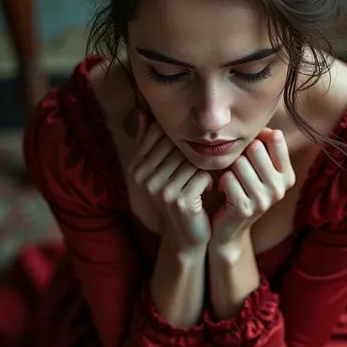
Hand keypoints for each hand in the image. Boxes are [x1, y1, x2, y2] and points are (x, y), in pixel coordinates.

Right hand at [128, 113, 212, 253]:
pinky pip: (203, 175)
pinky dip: (210, 180)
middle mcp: (144, 178)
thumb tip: (144, 111)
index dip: (180, 140)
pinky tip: (207, 190)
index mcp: (136, 167)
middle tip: (199, 166)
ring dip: (203, 167)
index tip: (188, 152)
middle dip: (193, 153)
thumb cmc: (178, 195)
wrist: (186, 235)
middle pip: (178, 145)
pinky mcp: (180, 200)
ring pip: (192, 159)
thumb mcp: (161, 169)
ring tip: (202, 178)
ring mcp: (160, 190)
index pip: (161, 134)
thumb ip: (151, 142)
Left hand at [210, 128, 295, 250]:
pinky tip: (224, 190)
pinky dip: (221, 181)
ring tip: (232, 179)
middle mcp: (280, 189)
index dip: (257, 138)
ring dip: (230, 169)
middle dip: (241, 154)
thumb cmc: (242, 188)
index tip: (249, 150)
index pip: (275, 138)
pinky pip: (228, 179)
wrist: (229, 227)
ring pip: (240, 163)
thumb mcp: (258, 168)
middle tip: (238, 168)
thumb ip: (265, 145)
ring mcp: (264, 200)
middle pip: (255, 148)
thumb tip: (267, 128)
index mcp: (287, 176)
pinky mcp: (245, 209)